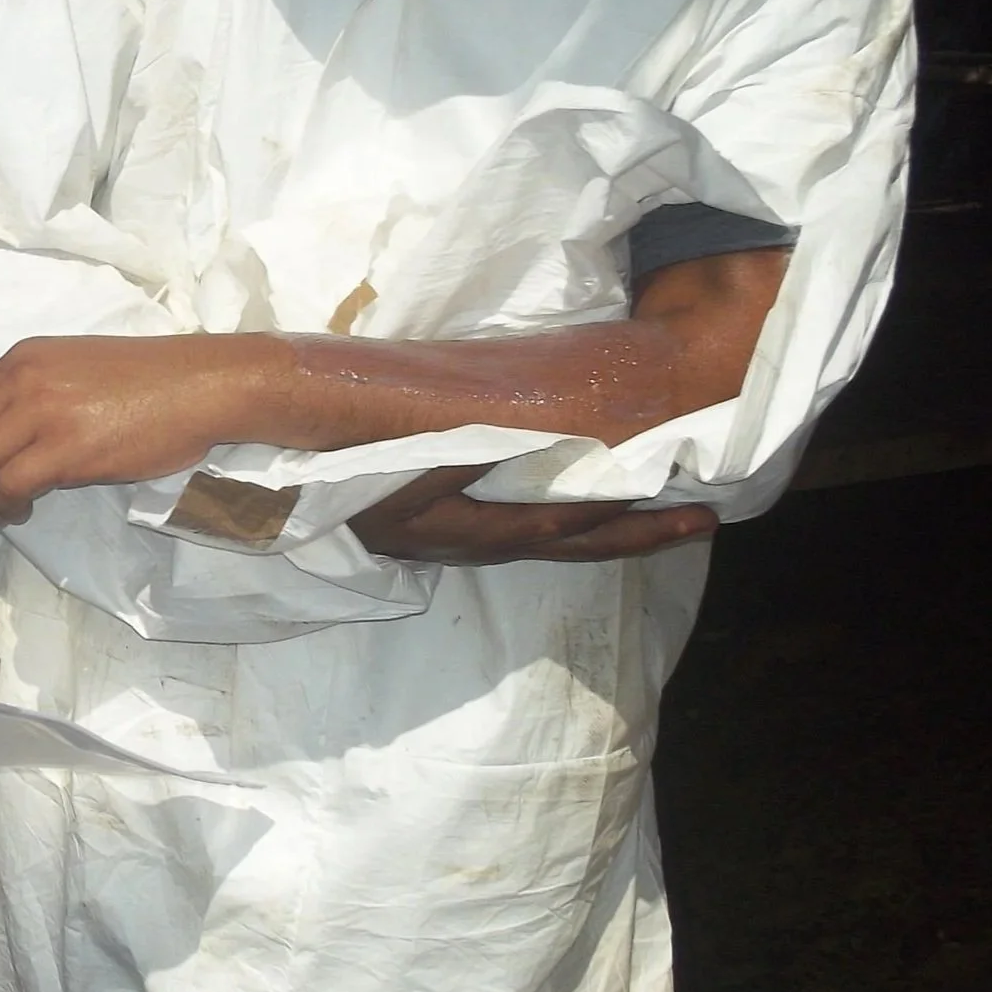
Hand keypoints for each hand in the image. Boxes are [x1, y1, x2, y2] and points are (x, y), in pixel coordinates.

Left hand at [0, 336, 255, 524]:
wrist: (200, 386)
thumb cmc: (150, 381)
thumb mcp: (76, 368)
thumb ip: (35, 391)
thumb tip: (9, 433)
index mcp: (23, 358)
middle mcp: (23, 379)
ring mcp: (43, 411)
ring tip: (8, 509)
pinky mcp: (66, 447)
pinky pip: (9, 484)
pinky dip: (6, 505)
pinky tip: (24, 511)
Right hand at [348, 466, 718, 564]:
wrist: (287, 497)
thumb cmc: (336, 477)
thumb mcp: (396, 471)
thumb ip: (456, 457)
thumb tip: (520, 445)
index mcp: (467, 530)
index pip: (555, 525)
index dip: (610, 515)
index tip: (666, 498)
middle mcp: (474, 543)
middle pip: (570, 547)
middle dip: (638, 537)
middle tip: (705, 522)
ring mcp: (463, 541)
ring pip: (552, 542)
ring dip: (610, 531)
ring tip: (663, 516)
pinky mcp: (449, 528)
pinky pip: (527, 529)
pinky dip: (569, 520)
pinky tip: (583, 506)